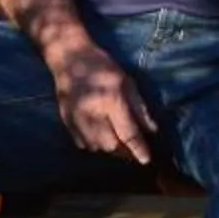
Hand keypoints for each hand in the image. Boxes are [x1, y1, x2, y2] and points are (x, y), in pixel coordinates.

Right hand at [47, 42, 153, 164]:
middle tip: (130, 145)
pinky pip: (82, 143)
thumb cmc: (102, 67)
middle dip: (123, 149)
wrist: (69, 57)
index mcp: (111, 101)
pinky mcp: (66, 122)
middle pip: (111, 145)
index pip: (128, 133)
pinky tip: (99, 134)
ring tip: (115, 139)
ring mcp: (77, 119)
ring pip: (96, 147)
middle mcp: (93, 113)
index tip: (146, 160)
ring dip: (108, 147)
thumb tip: (152, 130)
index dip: (139, 149)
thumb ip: (139, 107)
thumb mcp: (127, 81)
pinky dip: (93, 143)